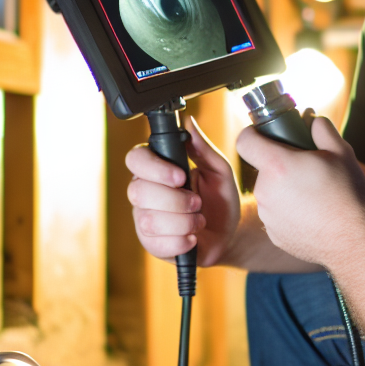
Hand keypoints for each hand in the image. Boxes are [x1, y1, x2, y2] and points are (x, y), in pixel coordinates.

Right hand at [126, 117, 240, 266]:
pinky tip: (193, 237)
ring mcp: (144, 218)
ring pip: (149, 219)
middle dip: (175, 200)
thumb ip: (202, 148)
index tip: (181, 176)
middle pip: (138, 191)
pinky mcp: (150, 243)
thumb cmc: (221, 199)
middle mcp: (144, 191)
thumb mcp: (219, 171)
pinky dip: (181, 241)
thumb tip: (189, 122)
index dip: (155, 168)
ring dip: (183, 221)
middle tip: (198, 202)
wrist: (229, 234)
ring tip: (199, 220)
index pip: (135, 159)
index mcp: (156, 168)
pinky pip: (156, 243)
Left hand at [236, 117, 364, 269]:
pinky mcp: (274, 234)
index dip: (252, 134)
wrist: (352, 240)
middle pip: (263, 168)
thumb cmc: (346, 195)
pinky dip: (288, 212)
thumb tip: (313, 120)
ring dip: (284, 190)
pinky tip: (311, 214)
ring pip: (270, 193)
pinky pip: (276, 215)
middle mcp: (265, 190)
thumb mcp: (341, 152)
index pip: (245, 141)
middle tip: (306, 170)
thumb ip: (322, 129)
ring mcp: (267, 215)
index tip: (263, 135)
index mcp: (277, 165)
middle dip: (280, 165)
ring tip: (313, 195)